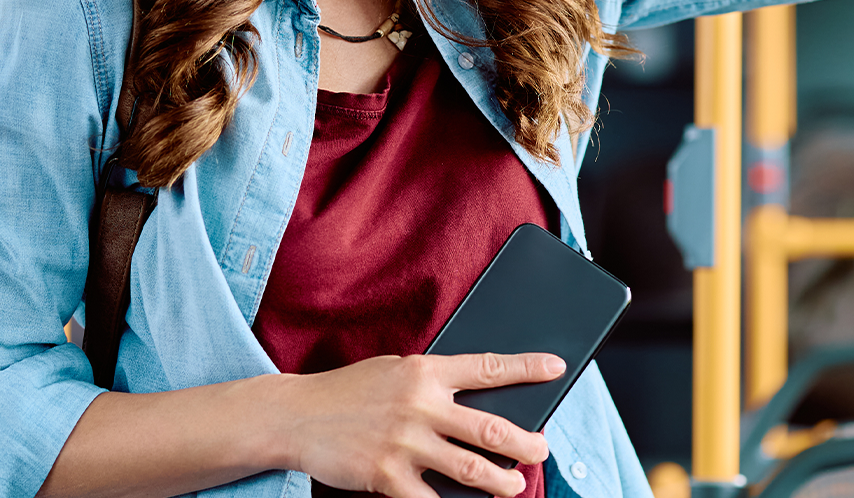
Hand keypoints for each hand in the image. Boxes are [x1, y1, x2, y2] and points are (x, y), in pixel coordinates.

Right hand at [272, 352, 563, 497]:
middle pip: (490, 427)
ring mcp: (405, 442)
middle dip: (526, 443)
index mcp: (426, 371)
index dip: (527, 368)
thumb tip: (480, 405)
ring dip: (502, 482)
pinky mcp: (387, 476)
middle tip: (541, 450)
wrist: (296, 415)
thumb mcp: (396, 371)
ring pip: (471, 469)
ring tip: (516, 486)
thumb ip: (435, 385)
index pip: (488, 367)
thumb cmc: (352, 391)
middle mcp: (420, 405)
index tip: (557, 369)